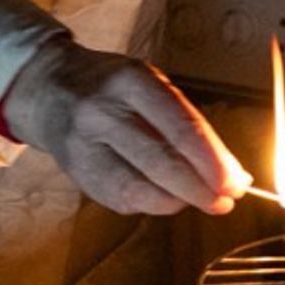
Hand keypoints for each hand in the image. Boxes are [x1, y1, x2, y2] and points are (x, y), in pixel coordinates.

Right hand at [3, 40, 250, 215]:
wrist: (48, 89)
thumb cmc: (114, 88)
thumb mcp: (150, 85)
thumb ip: (188, 125)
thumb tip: (231, 173)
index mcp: (130, 81)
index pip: (179, 127)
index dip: (211, 162)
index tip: (236, 184)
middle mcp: (102, 112)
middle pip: (160, 162)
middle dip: (199, 189)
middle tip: (225, 202)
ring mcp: (83, 145)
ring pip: (139, 189)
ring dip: (177, 202)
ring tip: (199, 199)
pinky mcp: (75, 173)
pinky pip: (121, 199)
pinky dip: (151, 204)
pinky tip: (165, 197)